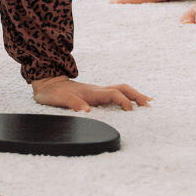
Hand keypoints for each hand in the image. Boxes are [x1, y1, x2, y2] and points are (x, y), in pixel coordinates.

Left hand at [31, 75, 150, 112]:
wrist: (46, 83)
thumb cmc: (52, 93)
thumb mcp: (58, 99)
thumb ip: (72, 103)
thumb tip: (86, 111)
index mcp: (91, 93)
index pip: (113, 94)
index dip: (123, 101)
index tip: (131, 111)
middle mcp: (97, 91)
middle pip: (122, 88)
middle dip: (136, 96)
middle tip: (149, 106)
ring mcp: (97, 92)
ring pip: (120, 89)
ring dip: (134, 95)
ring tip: (148, 103)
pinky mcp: (96, 95)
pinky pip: (115, 94)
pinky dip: (127, 97)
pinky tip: (132, 103)